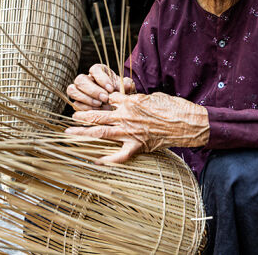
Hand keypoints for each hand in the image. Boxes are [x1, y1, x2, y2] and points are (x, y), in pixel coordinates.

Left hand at [65, 91, 209, 163]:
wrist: (187, 122)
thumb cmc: (173, 107)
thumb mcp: (154, 96)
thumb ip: (138, 100)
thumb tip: (130, 101)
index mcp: (131, 101)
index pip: (109, 99)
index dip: (101, 100)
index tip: (95, 102)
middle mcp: (126, 116)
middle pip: (98, 115)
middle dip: (83, 116)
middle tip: (72, 116)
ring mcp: (130, 132)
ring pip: (101, 133)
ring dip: (84, 133)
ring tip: (70, 133)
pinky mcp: (138, 145)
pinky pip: (120, 155)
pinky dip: (108, 160)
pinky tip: (96, 161)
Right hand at [66, 64, 135, 110]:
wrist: (118, 105)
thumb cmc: (122, 92)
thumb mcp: (127, 87)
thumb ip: (127, 84)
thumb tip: (127, 84)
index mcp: (99, 72)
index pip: (94, 69)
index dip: (101, 78)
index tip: (111, 88)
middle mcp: (87, 79)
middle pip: (80, 79)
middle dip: (92, 90)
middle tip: (105, 98)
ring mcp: (80, 91)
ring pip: (72, 90)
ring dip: (85, 98)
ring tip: (99, 104)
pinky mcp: (78, 103)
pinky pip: (75, 104)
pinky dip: (85, 109)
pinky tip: (96, 111)